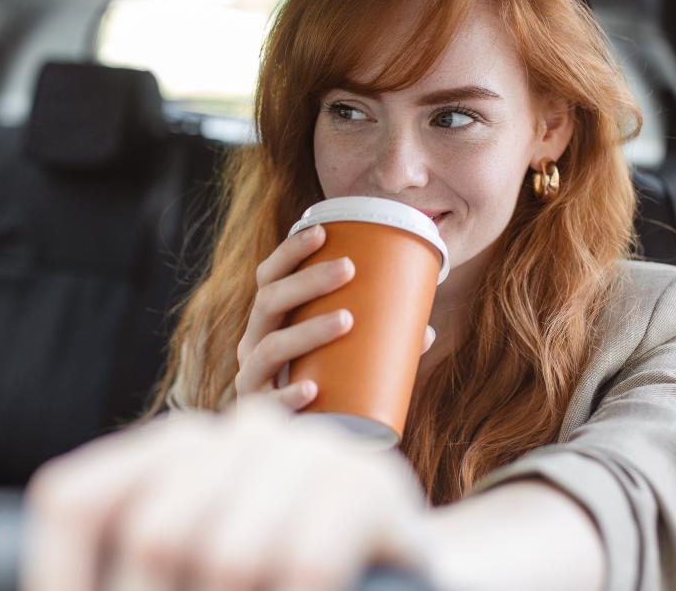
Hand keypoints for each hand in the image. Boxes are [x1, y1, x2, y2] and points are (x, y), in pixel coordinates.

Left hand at [24, 398, 430, 590]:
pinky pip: (303, 566)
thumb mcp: (195, 566)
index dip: (59, 575)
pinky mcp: (371, 488)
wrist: (403, 577)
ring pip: (227, 556)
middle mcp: (239, 430)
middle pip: (153, 533)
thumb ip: (140, 561)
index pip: (73, 497)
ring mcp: (311, 451)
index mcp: (177, 447)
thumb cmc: (278, 583)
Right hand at [235, 224, 436, 411]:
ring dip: (308, 330)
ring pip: (271, 347)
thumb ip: (376, 344)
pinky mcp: (258, 415)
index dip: (289, 252)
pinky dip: (289, 395)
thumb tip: (424, 329)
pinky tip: (311, 389)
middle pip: (269, 301)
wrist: (293, 445)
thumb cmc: (319, 389)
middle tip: (349, 269)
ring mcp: (251, 379)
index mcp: (268, 323)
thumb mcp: (339, 359)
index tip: (322, 231)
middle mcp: (252, 345)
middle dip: (307, 281)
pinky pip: (269, 403)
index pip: (269, 277)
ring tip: (348, 319)